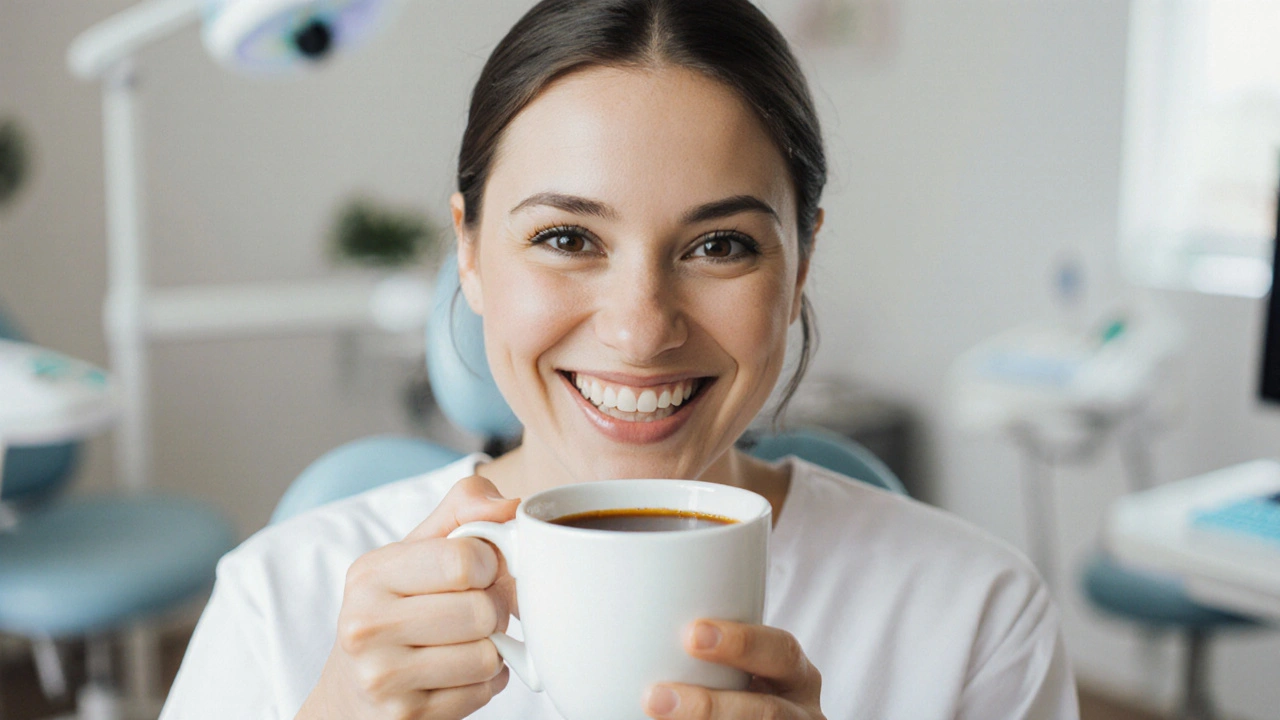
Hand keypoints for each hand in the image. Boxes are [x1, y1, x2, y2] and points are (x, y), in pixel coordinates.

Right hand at [295, 475, 519, 719]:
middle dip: (492, 610)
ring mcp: (383, 677)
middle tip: (474, 612)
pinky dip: (484, 681)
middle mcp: (367, 625)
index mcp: (371, 573)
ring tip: (464, 641)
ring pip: (488, 655)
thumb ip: (464, 509)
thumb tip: (511, 506)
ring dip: (491, 649)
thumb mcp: (418, 549)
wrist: (353, 688)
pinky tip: (458, 672)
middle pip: (481, 611)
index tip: (476, 572)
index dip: (488, 564)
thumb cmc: (399, 605)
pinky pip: (484, 691)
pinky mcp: (406, 716)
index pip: (465, 561)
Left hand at [643, 620, 824, 719]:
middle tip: (655, 698)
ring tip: (653, 719)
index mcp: (795, 675)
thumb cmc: (732, 687)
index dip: (742, 643)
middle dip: (711, 708)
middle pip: (768, 713)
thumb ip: (698, 651)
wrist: (747, 715)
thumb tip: (614, 618)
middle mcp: (801, 714)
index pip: (780, 652)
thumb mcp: (734, 667)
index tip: (690, 634)